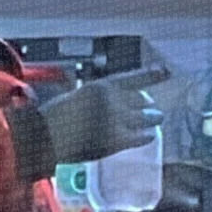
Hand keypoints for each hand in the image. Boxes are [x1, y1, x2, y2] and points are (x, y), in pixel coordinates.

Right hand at [39, 67, 167, 164]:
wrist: (45, 139)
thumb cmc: (54, 119)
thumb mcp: (76, 97)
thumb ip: (98, 98)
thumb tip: (114, 104)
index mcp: (101, 86)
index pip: (134, 78)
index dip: (152, 75)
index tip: (166, 71)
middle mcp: (112, 100)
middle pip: (143, 100)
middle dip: (149, 106)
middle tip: (152, 110)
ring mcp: (116, 120)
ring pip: (146, 118)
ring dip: (152, 120)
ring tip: (155, 121)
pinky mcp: (118, 140)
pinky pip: (141, 137)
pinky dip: (146, 137)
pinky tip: (149, 137)